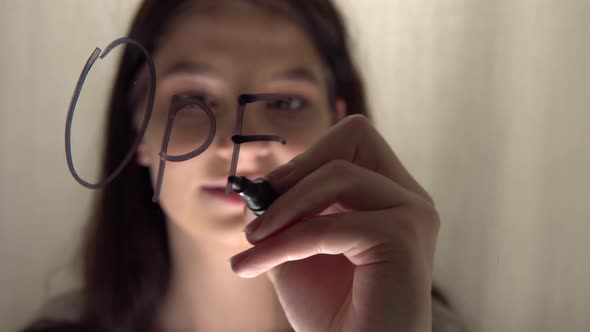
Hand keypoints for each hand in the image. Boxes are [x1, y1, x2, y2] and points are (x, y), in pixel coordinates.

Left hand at [229, 115, 439, 331]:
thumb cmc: (332, 312)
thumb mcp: (297, 247)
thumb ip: (283, 209)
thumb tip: (256, 181)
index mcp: (391, 195)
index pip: (353, 140)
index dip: (308, 158)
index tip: (269, 193)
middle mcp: (409, 199)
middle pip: (355, 136)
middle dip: (299, 168)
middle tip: (262, 208)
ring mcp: (411, 215)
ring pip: (337, 176)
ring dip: (283, 210)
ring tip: (252, 242)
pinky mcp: (402, 238)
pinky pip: (326, 225)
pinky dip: (283, 243)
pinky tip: (256, 265)